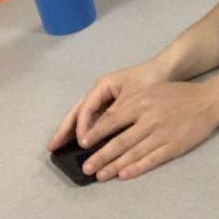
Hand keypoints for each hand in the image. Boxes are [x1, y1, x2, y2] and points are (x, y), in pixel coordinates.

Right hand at [48, 60, 162, 152]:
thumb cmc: (149, 81)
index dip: (82, 126)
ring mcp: (105, 99)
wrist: (167, 70)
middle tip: (51, 147)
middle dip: (65, 129)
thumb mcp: (132, 98)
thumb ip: (113, 114)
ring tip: (59, 147)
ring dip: (73, 131)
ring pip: (84, 117)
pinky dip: (88, 131)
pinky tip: (83, 144)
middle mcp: (99, 92)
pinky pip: (96, 120)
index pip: (86, 108)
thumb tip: (94, 133)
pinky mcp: (113, 106)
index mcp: (102, 86)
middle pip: (78, 112)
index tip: (82, 144)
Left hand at [48, 68, 218, 180]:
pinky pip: (151, 160)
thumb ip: (132, 105)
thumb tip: (107, 120)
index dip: (96, 134)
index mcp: (142, 103)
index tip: (83, 143)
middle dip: (100, 156)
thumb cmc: (178, 95)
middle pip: (120, 141)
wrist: (209, 101)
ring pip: (133, 154)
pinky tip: (123, 175)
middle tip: (86, 167)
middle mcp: (150, 119)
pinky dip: (136, 168)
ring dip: (114, 166)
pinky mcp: (173, 147)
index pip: (113, 120)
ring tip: (100, 175)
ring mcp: (162, 134)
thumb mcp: (152, 92)